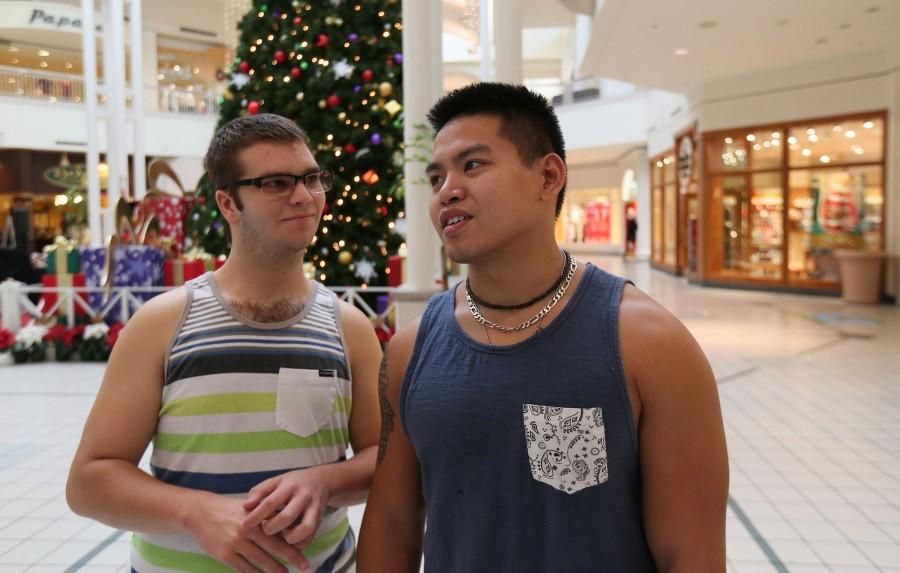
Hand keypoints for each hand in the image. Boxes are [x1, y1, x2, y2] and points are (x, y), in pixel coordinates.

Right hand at [187, 493, 308, 571]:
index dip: (294, 544)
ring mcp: (236, 543)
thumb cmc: (229, 510)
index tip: (305, 553)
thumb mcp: (250, 509)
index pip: (280, 533)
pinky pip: (244, 569)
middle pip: (274, 548)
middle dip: (291, 558)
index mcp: (257, 517)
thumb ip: (266, 518)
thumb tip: (288, 530)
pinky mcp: (224, 554)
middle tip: (305, 566)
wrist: (200, 512)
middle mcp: (248, 529)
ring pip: (260, 561)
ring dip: (275, 570)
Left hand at [243, 469, 329, 546]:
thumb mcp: (275, 481)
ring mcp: (314, 509)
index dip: (256, 516)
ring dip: (289, 538)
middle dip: (271, 529)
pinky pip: (310, 539)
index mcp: (289, 486)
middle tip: (265, 530)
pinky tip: (289, 540)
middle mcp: (303, 497)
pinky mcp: (320, 521)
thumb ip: (259, 492)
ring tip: (281, 535)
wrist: (322, 480)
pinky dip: (298, 544)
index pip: (271, 502)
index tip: (244, 526)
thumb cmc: (292, 483)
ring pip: (304, 529)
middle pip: (287, 517)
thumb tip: (246, 506)